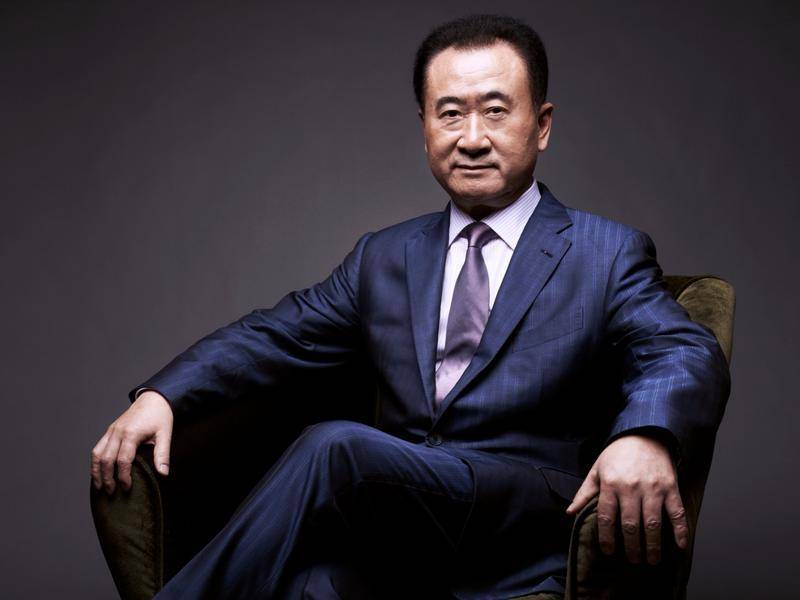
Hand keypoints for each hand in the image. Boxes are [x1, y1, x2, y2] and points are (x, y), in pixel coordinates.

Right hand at [90, 390, 173, 493]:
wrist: (153, 399)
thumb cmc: (160, 416)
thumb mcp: (165, 434)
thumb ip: (162, 454)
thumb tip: (163, 474)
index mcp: (131, 433)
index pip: (123, 459)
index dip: (123, 476)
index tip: (127, 488)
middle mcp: (118, 432)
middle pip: (106, 459)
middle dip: (107, 478)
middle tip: (112, 493)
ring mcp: (111, 431)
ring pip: (97, 454)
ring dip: (97, 472)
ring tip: (100, 487)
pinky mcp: (109, 431)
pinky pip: (97, 448)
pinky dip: (96, 462)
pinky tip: (98, 472)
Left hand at [564, 434, 687, 564]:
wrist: (644, 434)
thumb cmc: (617, 454)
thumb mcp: (597, 469)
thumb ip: (585, 493)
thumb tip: (570, 512)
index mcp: (611, 484)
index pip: (606, 517)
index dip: (606, 538)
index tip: (608, 552)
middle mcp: (631, 488)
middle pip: (630, 525)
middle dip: (631, 547)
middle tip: (633, 560)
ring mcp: (653, 488)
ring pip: (652, 523)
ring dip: (652, 545)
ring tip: (651, 560)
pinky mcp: (670, 487)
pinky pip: (676, 513)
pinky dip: (680, 531)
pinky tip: (679, 546)